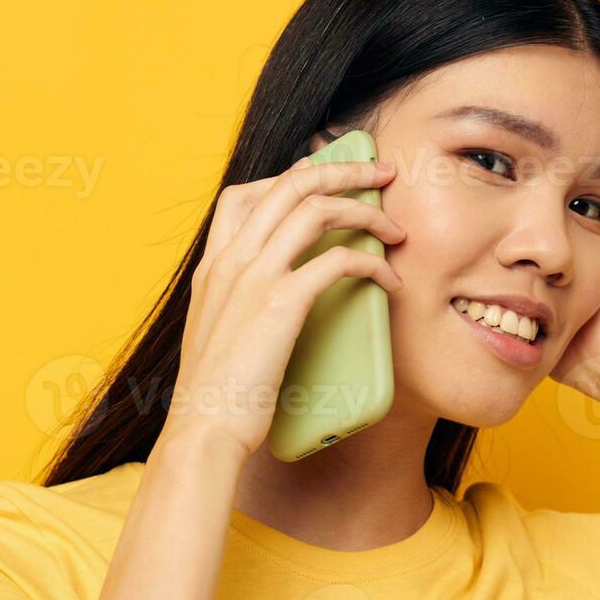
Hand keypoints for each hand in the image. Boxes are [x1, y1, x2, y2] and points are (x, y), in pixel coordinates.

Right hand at [162, 156, 406, 457]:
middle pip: (290, 184)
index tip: (322, 174)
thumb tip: (266, 302)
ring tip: (396, 228)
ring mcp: (252, 277)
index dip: (289, 176)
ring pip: (316, 209)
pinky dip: (372, 261)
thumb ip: (235, 305)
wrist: (203, 428)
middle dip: (343, 170)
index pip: (244, 193)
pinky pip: (337, 260)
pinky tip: (390, 278)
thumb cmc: (215, 395)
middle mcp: (230, 260)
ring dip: (365, 209)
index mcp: (211, 266)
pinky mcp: (280, 302)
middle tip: (381, 173)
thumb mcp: (216, 334)